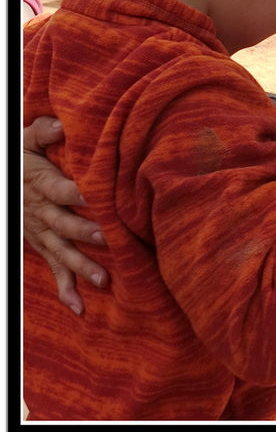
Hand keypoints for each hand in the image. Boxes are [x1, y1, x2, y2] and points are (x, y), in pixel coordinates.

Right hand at [24, 117, 108, 314]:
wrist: (2, 182)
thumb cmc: (18, 158)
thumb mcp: (24, 140)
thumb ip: (43, 131)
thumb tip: (60, 124)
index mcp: (42, 185)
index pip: (63, 190)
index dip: (82, 194)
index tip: (102, 196)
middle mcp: (41, 212)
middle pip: (65, 224)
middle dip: (86, 232)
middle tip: (109, 238)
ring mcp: (41, 232)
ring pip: (62, 251)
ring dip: (82, 265)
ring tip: (103, 279)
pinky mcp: (42, 245)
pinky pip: (54, 269)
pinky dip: (65, 288)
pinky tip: (79, 307)